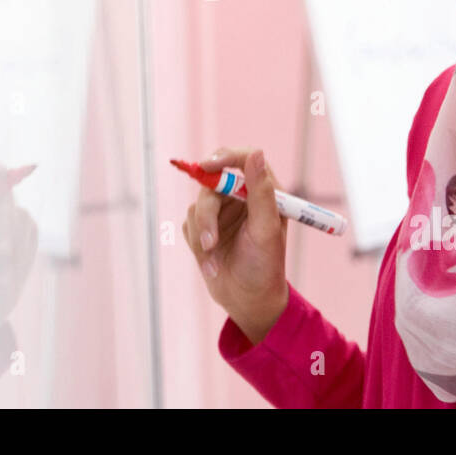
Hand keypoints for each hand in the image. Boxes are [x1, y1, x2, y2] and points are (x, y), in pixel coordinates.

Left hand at [0, 155, 37, 347]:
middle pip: (1, 186)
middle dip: (3, 223)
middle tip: (2, 253)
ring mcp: (5, 213)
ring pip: (17, 211)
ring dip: (11, 244)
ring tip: (1, 273)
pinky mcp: (25, 227)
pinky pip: (29, 227)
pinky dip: (21, 252)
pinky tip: (8, 272)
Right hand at [183, 147, 288, 344]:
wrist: (247, 301)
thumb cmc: (264, 266)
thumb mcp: (266, 231)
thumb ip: (261, 192)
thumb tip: (257, 153)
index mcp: (264, 191)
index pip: (243, 159)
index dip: (223, 157)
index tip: (206, 166)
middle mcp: (241, 196)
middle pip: (211, 183)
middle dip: (207, 215)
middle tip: (210, 242)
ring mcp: (221, 211)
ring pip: (197, 206)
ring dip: (203, 236)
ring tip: (213, 261)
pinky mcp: (204, 227)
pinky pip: (188, 225)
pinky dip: (197, 246)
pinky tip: (211, 265)